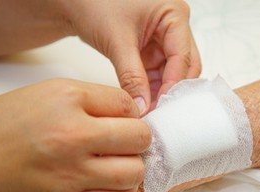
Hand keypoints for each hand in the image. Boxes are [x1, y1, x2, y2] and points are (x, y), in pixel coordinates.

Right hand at [0, 79, 150, 191]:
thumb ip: (97, 99)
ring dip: (134, 168)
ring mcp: (69, 174)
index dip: (132, 114)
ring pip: (134, 173)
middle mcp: (72, 136)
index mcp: (69, 101)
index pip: (128, 105)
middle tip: (127, 143)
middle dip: (139, 140)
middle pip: (139, 138)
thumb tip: (134, 114)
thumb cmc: (12, 122)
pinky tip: (113, 186)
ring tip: (121, 165)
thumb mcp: (53, 93)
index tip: (123, 122)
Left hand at [57, 0, 200, 113]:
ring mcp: (163, 40)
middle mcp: (174, 27)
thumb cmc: (95, 3)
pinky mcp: (151, 51)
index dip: (173, 84)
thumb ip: (132, 76)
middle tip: (158, 112)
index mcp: (174, 15)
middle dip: (171, 90)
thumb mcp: (117, 40)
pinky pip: (157, 75)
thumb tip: (142, 106)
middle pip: (184, 67)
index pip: (182, 57)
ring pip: (171, 74)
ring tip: (148, 111)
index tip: (161, 106)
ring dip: (160, 93)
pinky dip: (151, 89)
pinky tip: (143, 103)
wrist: (75, 1)